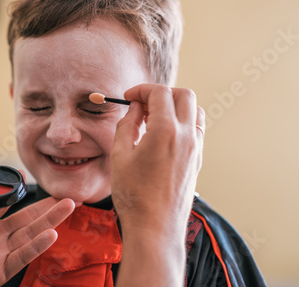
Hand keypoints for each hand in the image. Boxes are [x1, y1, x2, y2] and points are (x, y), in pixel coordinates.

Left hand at [0, 188, 74, 286]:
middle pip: (25, 217)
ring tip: (68, 207)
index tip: (24, 174)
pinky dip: (37, 247)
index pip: (2, 201)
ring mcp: (0, 252)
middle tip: (64, 194)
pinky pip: (22, 257)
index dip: (13, 188)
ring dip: (50, 221)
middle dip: (46, 206)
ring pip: (30, 234)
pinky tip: (51, 234)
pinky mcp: (1, 271)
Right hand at [110, 84, 204, 286]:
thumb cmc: (133, 195)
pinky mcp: (198, 160)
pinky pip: (196, 129)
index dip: (141, 90)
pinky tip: (163, 135)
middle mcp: (186, 136)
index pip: (159, 93)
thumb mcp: (120, 155)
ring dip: (176, 106)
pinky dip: (182, 122)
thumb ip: (127, 125)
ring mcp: (196, 148)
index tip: (129, 98)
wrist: (155, 228)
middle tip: (142, 104)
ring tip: (154, 119)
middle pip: (184, 95)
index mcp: (165, 131)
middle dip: (161, 93)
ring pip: (195, 111)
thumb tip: (135, 109)